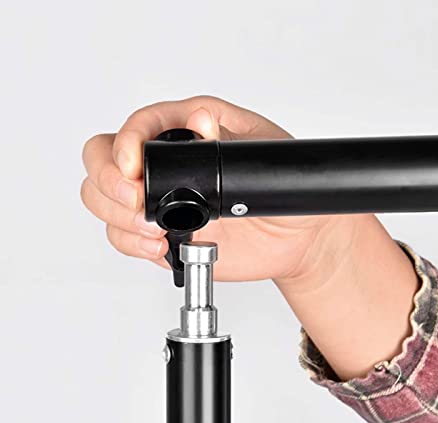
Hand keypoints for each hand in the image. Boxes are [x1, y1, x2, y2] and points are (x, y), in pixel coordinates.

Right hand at [81, 95, 362, 286]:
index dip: (126, 142)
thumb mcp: (263, 153)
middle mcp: (166, 165)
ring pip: (103, 199)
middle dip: (108, 180)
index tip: (133, 165)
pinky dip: (131, 243)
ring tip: (153, 228)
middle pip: (102, 158)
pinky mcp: (162, 234)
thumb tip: (200, 120)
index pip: (139, 126)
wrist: (294, 238)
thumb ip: (227, 136)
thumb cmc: (282, 190)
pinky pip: (124, 236)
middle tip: (135, 199)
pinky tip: (159, 244)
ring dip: (117, 215)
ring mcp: (159, 201)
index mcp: (188, 132)